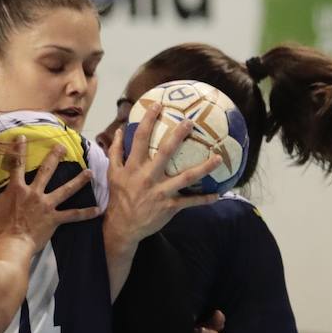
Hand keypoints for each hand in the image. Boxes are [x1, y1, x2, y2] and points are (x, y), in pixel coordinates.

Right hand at [0, 136, 98, 253]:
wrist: (10, 247)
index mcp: (16, 189)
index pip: (17, 164)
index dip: (19, 150)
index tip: (23, 137)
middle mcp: (34, 193)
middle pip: (47, 171)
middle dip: (55, 157)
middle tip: (63, 146)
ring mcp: (46, 206)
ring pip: (65, 190)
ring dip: (78, 181)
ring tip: (89, 172)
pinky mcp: (54, 220)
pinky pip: (72, 216)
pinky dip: (85, 213)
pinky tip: (98, 210)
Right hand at [104, 110, 221, 253]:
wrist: (122, 227)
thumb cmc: (119, 197)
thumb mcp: (112, 173)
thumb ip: (116, 151)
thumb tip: (119, 130)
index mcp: (133, 167)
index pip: (140, 139)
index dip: (149, 120)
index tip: (158, 105)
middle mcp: (148, 177)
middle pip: (166, 152)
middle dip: (178, 135)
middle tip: (191, 121)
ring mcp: (161, 192)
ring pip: (186, 177)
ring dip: (204, 168)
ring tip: (219, 158)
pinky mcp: (169, 207)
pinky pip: (190, 202)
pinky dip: (204, 199)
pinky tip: (218, 195)